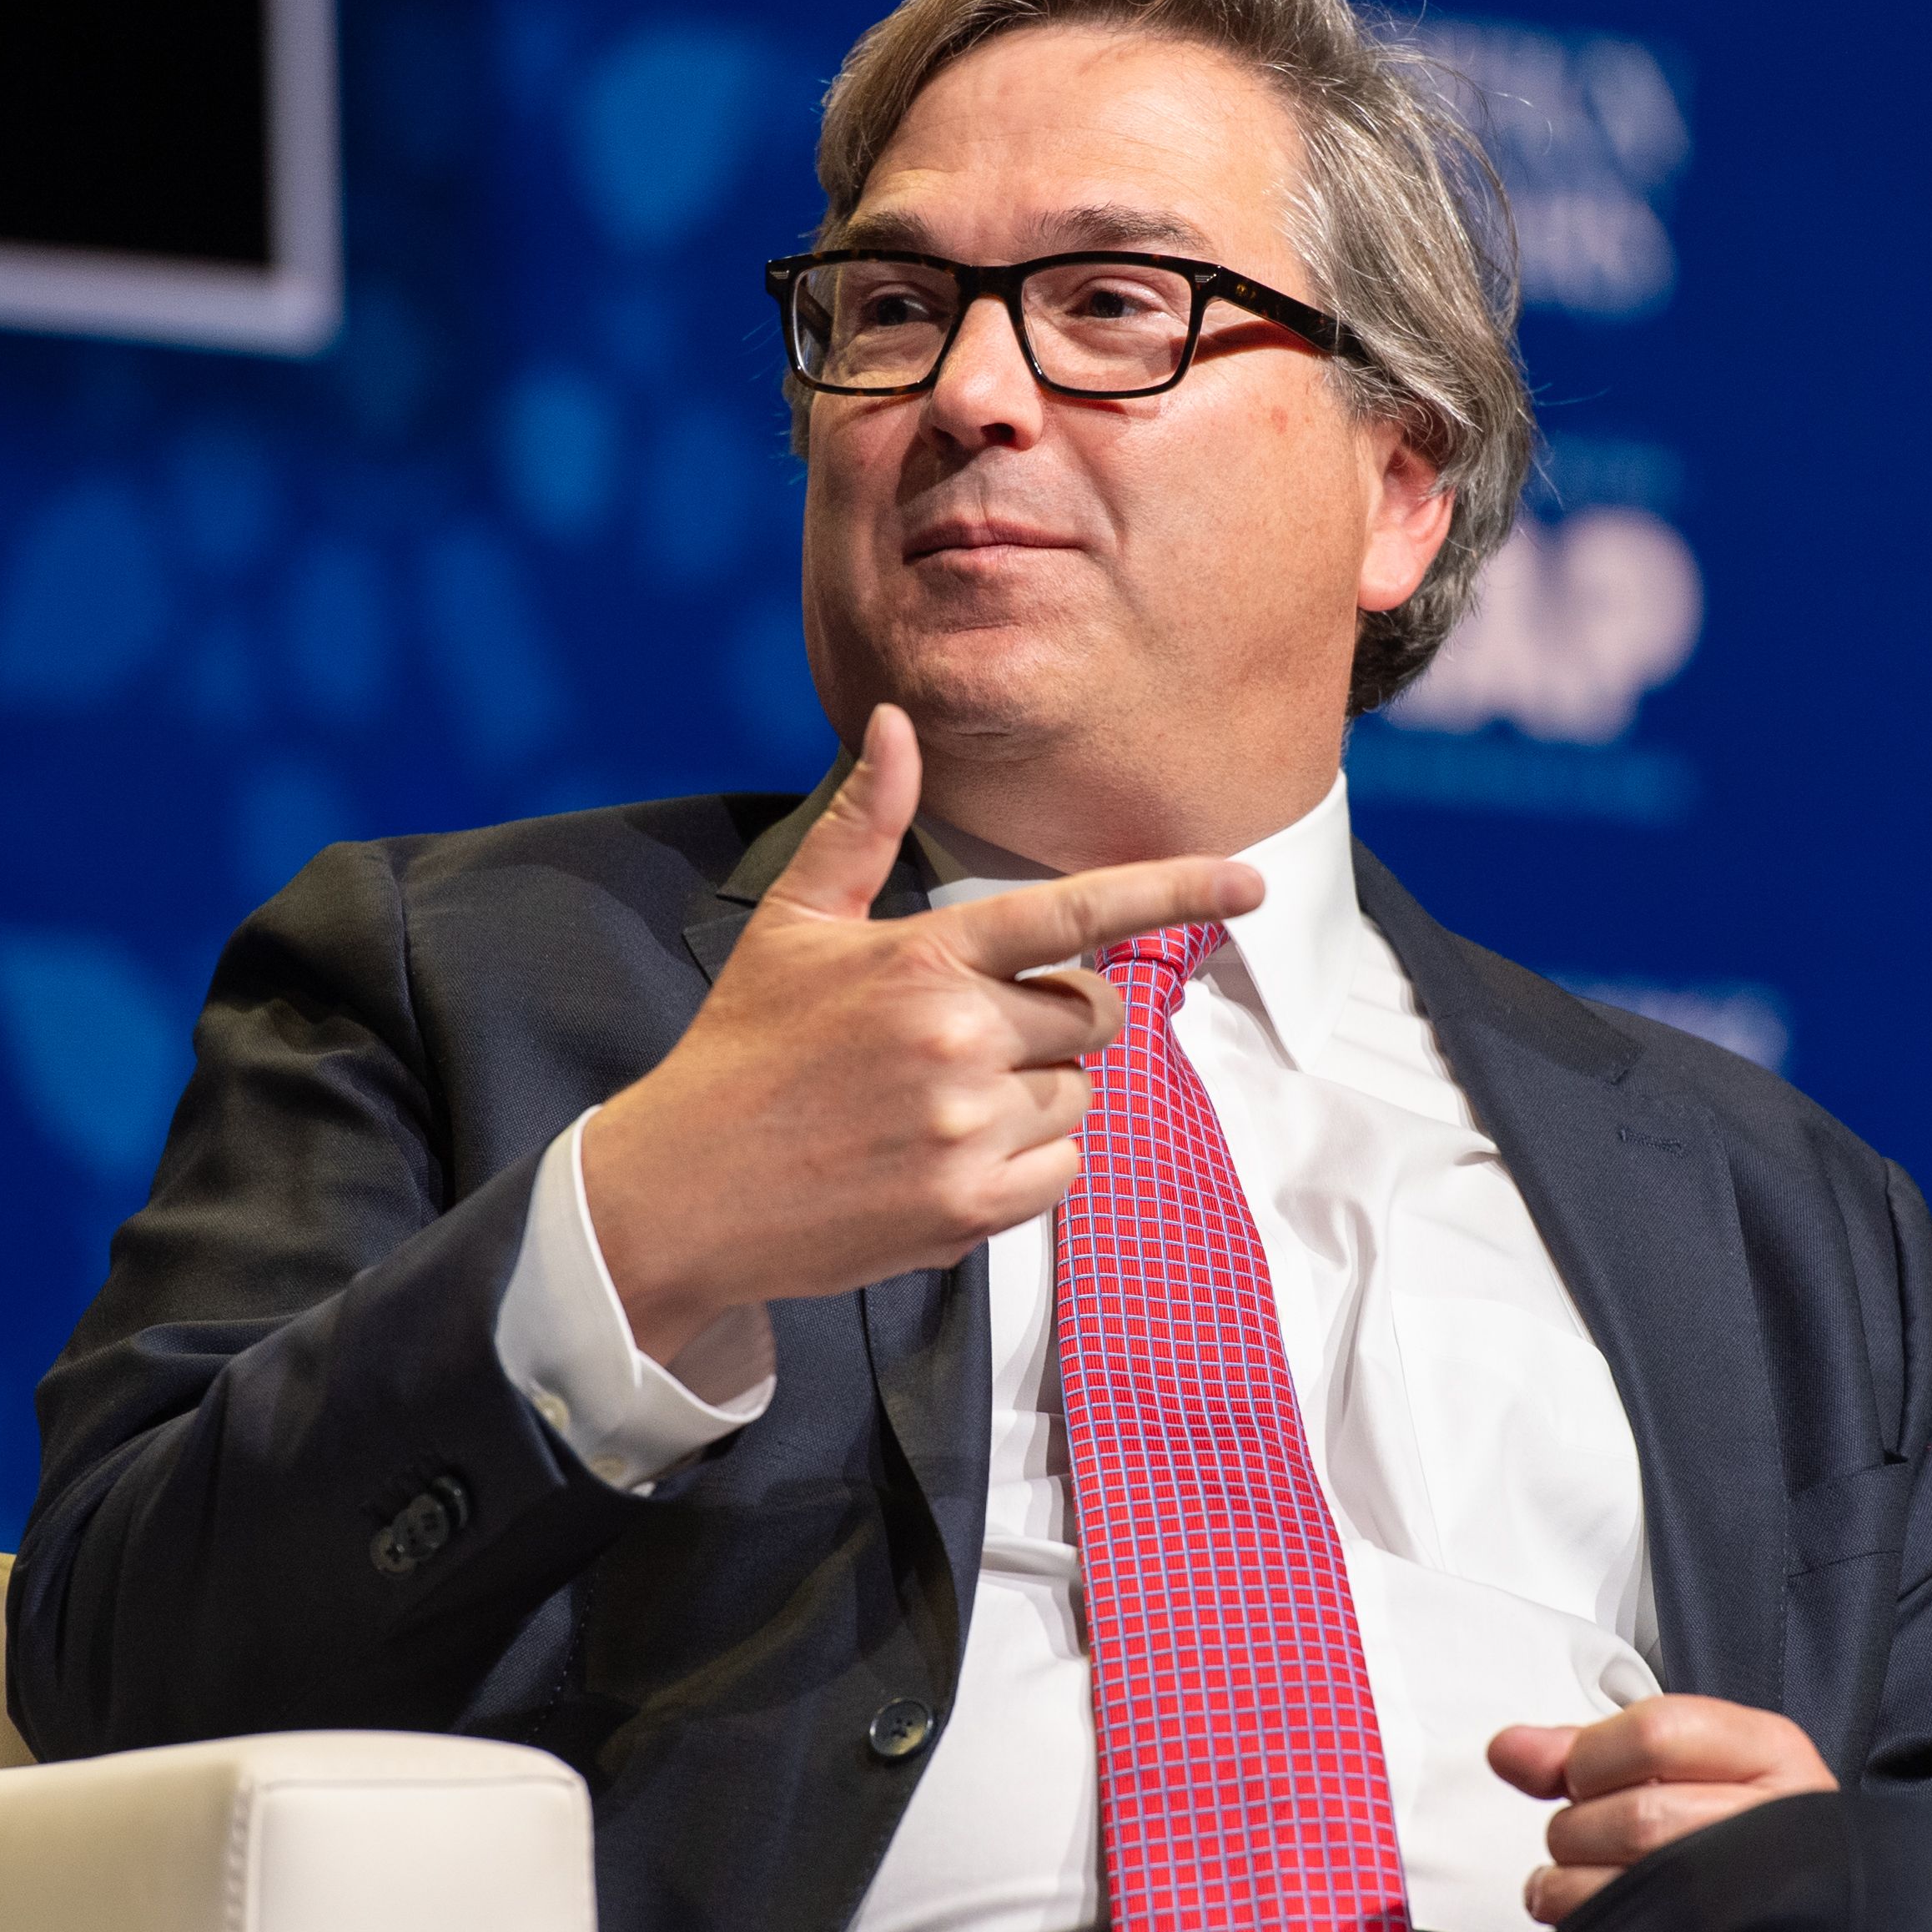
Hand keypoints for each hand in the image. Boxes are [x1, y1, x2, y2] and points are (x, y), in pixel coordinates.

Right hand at [580, 703, 1263, 1362]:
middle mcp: (957, 1036)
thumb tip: (895, 724)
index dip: (1173, 890)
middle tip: (965, 1041)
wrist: (682, 1191)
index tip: (1249, 882)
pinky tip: (944, 1158)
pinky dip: (1024, 1166)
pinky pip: (1062, 1170)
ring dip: (1033, 1097)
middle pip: (1090, 1016)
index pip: (1076, 911)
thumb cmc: (741, 1049)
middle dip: (1051, 1022)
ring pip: (1078, 1096)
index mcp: (924, 957)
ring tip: (937, 1105)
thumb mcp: (794, 925)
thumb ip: (862, 825)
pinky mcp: (969, 1208)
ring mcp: (966, 1126)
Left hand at [1489, 1695, 1837, 1925]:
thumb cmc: (1736, 1823)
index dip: (1592, 1757)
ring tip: (1585, 1875)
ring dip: (1568, 1883)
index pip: (1655, 1733)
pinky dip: (1578, 1919)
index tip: (1582, 1774)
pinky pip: (1614, 1928)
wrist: (1807, 1893)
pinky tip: (1593, 1911)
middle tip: (1589, 1831)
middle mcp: (1773, 1825)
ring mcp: (1751, 1894)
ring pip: (1620, 1883)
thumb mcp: (1692, 1760)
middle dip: (1581, 1826)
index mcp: (1772, 1754)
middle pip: (1634, 1816)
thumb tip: (1508, 1749)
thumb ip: (1597, 1748)